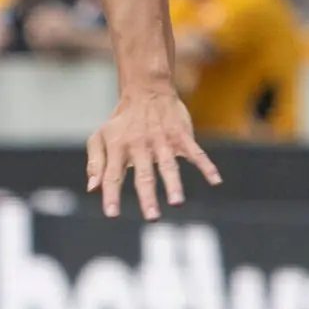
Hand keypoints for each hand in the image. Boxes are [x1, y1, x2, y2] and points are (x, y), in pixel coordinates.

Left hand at [86, 86, 219, 220]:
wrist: (146, 91)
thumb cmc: (121, 122)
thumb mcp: (100, 138)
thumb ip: (96, 164)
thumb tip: (92, 189)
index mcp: (118, 148)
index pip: (113, 175)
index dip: (111, 195)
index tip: (112, 214)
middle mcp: (140, 145)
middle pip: (144, 174)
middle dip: (147, 196)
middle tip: (152, 217)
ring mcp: (162, 140)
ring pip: (169, 165)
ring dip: (173, 184)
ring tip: (177, 202)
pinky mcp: (181, 135)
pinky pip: (195, 152)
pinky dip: (206, 166)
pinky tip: (215, 180)